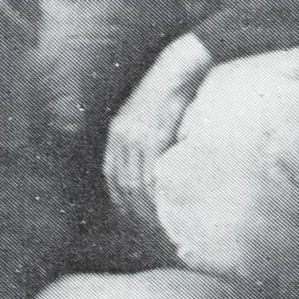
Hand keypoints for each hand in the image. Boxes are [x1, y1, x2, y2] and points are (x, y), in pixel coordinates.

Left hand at [104, 34, 213, 233]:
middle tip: (158, 235)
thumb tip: (157, 177)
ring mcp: (137, 133)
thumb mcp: (149, 117)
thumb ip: (148, 144)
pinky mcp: (156, 130)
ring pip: (137, 182)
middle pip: (124, 186)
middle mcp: (122, 135)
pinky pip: (152, 169)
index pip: (114, 179)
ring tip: (167, 228)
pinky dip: (158, 191)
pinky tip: (169, 205)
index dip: (125, 205)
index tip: (140, 225)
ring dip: (150, 208)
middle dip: (139, 214)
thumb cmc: (172, 92)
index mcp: (118, 134)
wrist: (184, 63)